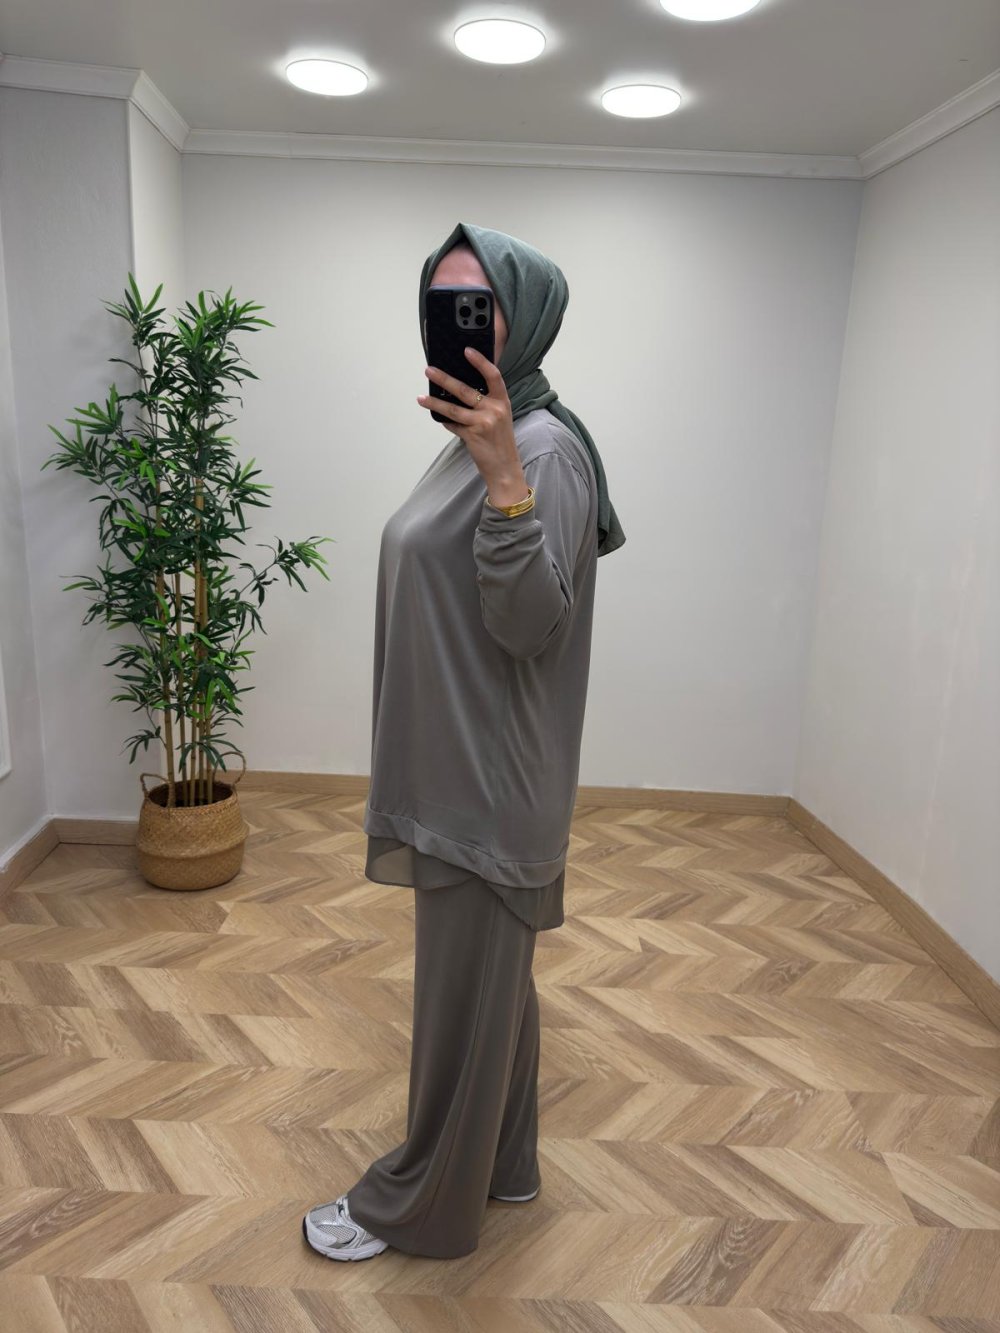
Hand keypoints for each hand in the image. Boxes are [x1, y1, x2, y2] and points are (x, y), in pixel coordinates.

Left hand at [417, 348, 528, 506]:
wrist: (505, 468)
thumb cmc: (500, 442)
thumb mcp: (500, 418)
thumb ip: (486, 404)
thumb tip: (459, 390)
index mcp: (503, 401)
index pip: (493, 375)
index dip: (480, 361)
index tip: (466, 350)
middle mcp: (494, 410)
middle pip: (465, 389)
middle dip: (444, 379)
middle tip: (429, 370)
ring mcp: (484, 422)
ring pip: (453, 409)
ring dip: (434, 402)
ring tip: (421, 398)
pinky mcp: (473, 435)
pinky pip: (453, 425)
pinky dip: (445, 422)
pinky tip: (439, 419)